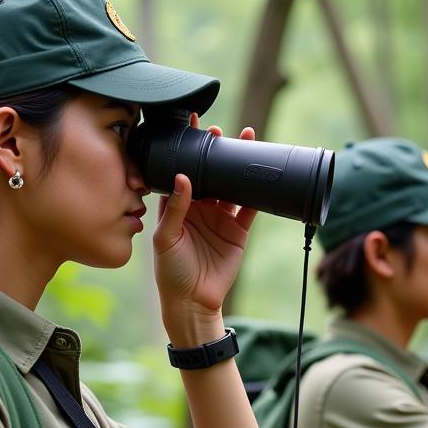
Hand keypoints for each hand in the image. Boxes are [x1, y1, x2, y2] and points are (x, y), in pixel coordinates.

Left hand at [153, 115, 256, 341]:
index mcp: (177, 206)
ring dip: (238, 165)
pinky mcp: (238, 231)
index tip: (189, 125)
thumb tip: (184, 177)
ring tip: (247, 140)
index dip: (186, 150)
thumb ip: (175, 208)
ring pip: (232, 185)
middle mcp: (200, 208)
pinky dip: (256, 192)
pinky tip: (261, 174)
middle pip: (210, 173)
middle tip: (219, 132)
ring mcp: (221, 218)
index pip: (182, 171)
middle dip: (215, 151)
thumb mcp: (165, 239)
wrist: (193, 302)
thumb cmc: (171, 272)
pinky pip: (250, 207)